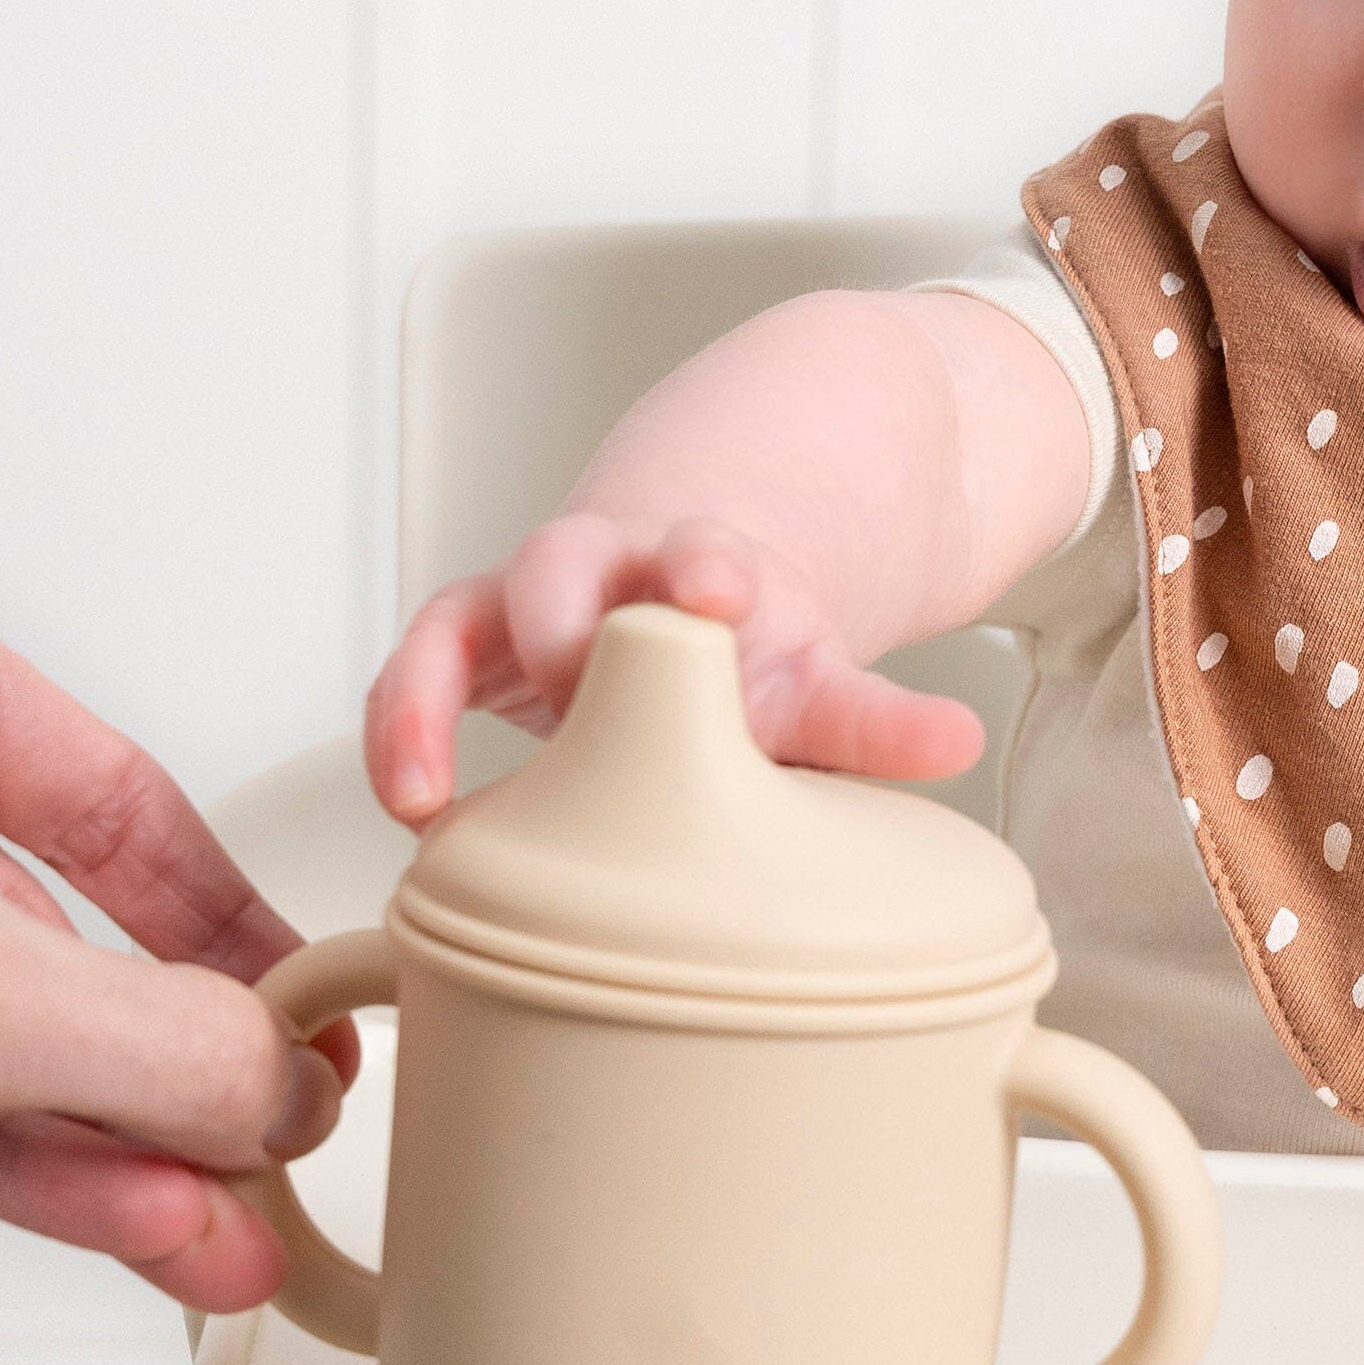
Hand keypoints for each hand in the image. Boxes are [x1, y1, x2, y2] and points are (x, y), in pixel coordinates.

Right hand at [365, 511, 983, 827]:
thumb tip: (958, 744)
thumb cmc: (751, 666)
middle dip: (569, 613)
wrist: (699, 601)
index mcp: (709, 574)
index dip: (709, 568)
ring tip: (427, 785)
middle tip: (552, 689)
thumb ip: (875, 723)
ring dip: (445, 694)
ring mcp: (539, 608)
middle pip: (576, 563)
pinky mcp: (481, 648)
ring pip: (474, 613)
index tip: (718, 586)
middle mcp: (610, 575)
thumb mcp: (818, 690)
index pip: (708, 558)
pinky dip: (405, 729)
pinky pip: (422, 673)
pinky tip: (409, 806)